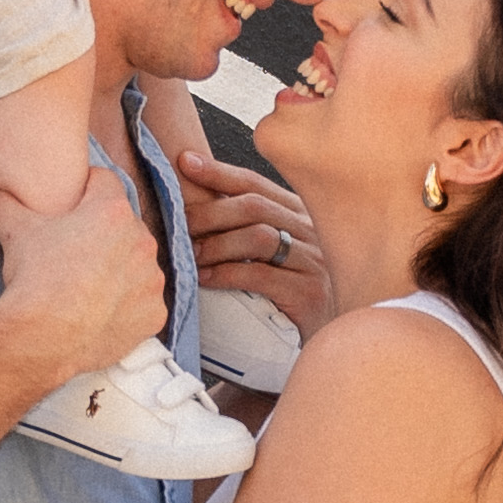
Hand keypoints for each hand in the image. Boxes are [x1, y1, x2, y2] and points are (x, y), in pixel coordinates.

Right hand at [0, 160, 165, 378]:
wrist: (45, 337)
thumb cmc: (35, 277)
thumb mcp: (14, 233)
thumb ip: (0, 206)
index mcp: (111, 211)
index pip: (104, 182)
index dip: (86, 189)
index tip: (72, 204)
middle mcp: (141, 240)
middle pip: (124, 226)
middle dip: (104, 234)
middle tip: (76, 251)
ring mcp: (151, 280)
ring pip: (137, 265)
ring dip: (121, 270)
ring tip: (89, 285)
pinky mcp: (153, 314)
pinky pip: (144, 303)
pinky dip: (128, 306)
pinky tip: (102, 313)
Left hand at [175, 145, 334, 339]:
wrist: (324, 340)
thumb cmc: (289, 296)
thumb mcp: (274, 253)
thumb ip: (246, 227)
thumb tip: (193, 204)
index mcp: (301, 213)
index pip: (255, 183)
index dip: (219, 172)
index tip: (185, 162)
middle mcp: (311, 231)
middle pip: (254, 206)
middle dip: (210, 211)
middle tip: (178, 221)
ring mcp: (314, 261)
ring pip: (258, 236)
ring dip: (217, 243)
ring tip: (191, 254)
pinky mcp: (309, 293)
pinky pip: (261, 275)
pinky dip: (226, 274)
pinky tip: (205, 278)